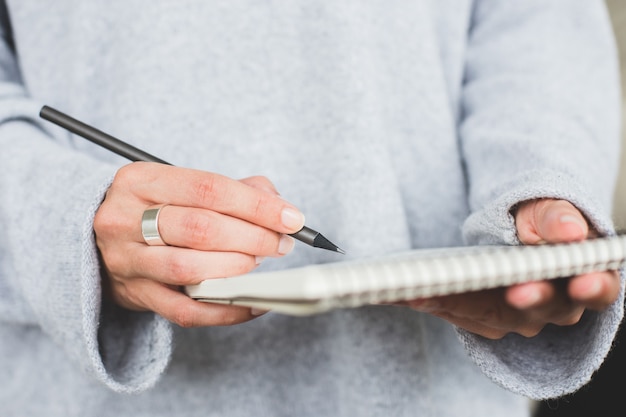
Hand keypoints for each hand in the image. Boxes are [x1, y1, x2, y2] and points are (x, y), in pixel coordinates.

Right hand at [94, 162, 305, 326]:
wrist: (97, 240)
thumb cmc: (155, 209)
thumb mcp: (182, 185)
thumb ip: (234, 188)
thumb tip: (279, 206)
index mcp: (141, 180)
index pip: (208, 189)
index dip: (256, 205)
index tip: (290, 218)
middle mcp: (125, 219)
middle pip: (201, 229)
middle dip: (253, 237)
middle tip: (279, 243)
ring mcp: (126, 260)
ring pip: (190, 269)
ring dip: (237, 268)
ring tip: (258, 262)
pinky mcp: (134, 295)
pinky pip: (185, 310)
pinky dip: (225, 311)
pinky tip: (252, 303)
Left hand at [408, 199, 620, 338]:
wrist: (518, 233)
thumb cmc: (540, 220)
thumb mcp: (548, 209)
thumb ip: (556, 217)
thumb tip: (570, 230)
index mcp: (585, 277)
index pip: (597, 288)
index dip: (592, 287)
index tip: (582, 282)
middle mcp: (556, 307)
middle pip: (537, 309)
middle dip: (514, 300)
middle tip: (506, 290)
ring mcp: (520, 318)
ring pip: (491, 317)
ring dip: (457, 304)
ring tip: (421, 290)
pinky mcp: (488, 320)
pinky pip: (463, 316)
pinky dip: (437, 303)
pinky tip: (409, 292)